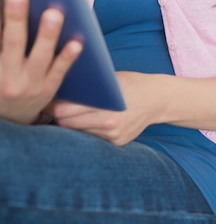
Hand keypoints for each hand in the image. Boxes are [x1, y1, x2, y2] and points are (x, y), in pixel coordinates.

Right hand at [0, 0, 82, 123]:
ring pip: (39, 58)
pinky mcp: (48, 89)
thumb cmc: (4, 76)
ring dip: (46, 35)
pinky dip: (67, 57)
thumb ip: (3, 37)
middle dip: (15, 19)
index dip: (1, 20)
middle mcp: (8, 76)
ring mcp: (29, 84)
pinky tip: (76, 42)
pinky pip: (59, 72)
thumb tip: (7, 1)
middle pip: (12, 44)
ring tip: (53, 14)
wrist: (12, 117)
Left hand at [48, 71, 166, 145]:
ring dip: (72, 125)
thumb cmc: (132, 83)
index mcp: (106, 108)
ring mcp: (113, 137)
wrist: (158, 99)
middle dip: (60, 116)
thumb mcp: (112, 80)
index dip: (55, 106)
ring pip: (79, 133)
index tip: (49, 100)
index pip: (67, 112)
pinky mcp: (117, 144)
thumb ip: (91, 87)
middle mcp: (109, 125)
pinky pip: (93, 138)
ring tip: (67, 114)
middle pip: (69, 125)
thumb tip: (64, 88)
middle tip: (53, 107)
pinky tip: (87, 121)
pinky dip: (87, 130)